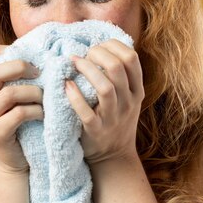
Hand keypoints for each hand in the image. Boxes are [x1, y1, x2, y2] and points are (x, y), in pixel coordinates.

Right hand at [0, 44, 42, 173]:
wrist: (13, 161)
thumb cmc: (22, 125)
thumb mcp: (20, 98)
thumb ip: (25, 79)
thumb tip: (50, 56)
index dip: (12, 51)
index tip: (33, 60)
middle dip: (19, 67)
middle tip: (39, 73)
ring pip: (9, 94)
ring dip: (33, 92)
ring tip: (44, 98)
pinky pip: (18, 115)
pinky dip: (35, 111)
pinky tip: (43, 114)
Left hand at [65, 39, 144, 165]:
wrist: (114, 156)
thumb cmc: (116, 120)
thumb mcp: (127, 97)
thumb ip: (121, 75)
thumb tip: (101, 46)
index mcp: (136, 90)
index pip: (131, 57)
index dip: (113, 46)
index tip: (98, 47)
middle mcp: (128, 102)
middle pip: (117, 68)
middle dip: (97, 54)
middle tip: (83, 54)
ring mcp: (113, 117)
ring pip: (105, 88)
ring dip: (86, 70)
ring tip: (73, 63)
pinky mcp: (96, 131)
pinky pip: (86, 112)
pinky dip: (74, 97)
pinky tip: (66, 85)